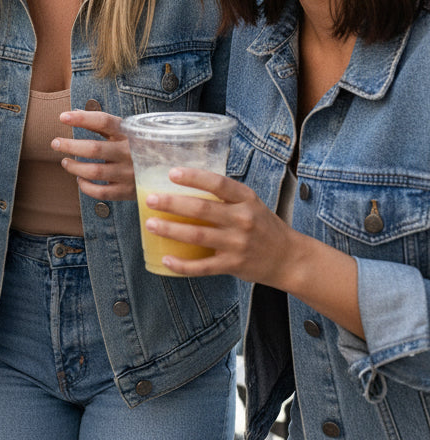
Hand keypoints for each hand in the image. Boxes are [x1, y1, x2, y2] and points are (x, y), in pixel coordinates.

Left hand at [53, 110, 134, 200]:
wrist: (172, 169)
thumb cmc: (141, 146)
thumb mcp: (127, 131)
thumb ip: (102, 124)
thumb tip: (74, 113)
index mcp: (130, 133)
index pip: (104, 121)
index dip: (82, 118)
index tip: (62, 117)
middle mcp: (130, 152)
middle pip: (94, 149)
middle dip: (70, 145)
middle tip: (55, 143)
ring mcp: (130, 174)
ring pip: (94, 172)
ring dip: (74, 167)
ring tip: (65, 162)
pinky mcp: (129, 192)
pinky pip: (101, 193)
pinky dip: (86, 187)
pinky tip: (80, 180)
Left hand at [142, 167, 293, 284]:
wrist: (290, 258)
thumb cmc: (263, 226)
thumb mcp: (251, 203)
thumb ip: (225, 195)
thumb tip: (186, 182)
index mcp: (246, 199)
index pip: (218, 183)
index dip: (194, 177)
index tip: (172, 173)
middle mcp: (243, 220)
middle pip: (202, 209)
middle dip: (172, 203)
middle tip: (150, 199)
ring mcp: (238, 244)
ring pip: (198, 236)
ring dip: (171, 230)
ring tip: (150, 224)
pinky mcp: (233, 265)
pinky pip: (203, 266)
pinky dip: (182, 265)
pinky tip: (166, 259)